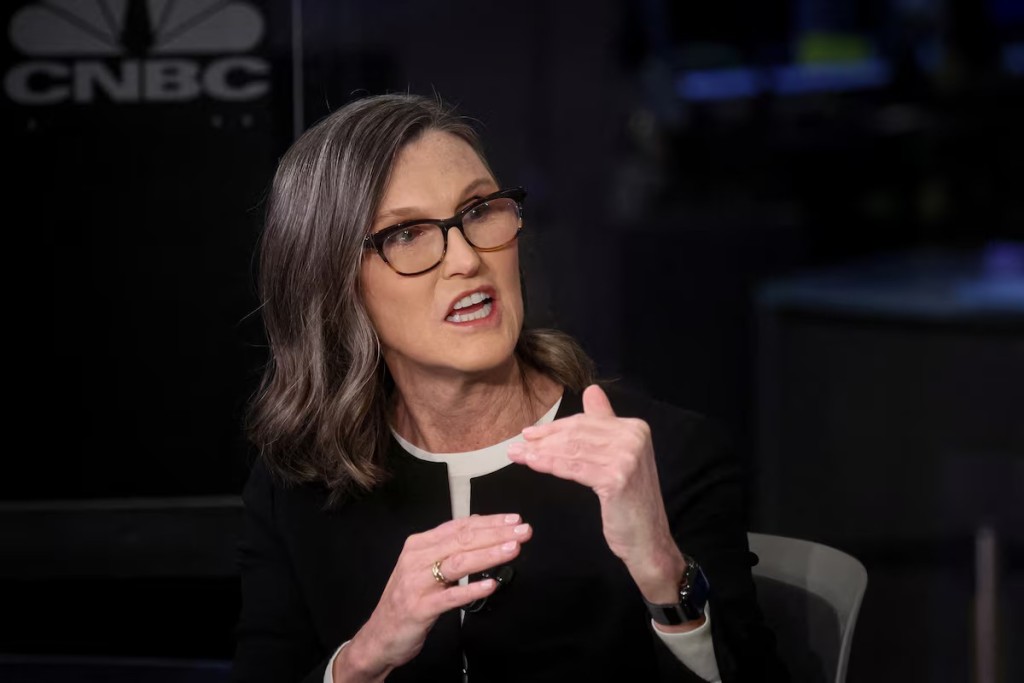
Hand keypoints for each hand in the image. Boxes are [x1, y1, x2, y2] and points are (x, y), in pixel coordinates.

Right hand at [337, 513, 531, 680]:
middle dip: (496, 534)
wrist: (380, 635)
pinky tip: (491, 585)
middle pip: (462, 541)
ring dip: (488, 554)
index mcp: (420, 545)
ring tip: (512, 550)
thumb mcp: (424, 566)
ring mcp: (417, 583)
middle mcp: (417, 559)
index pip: (459, 526)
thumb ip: (448, 547)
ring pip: (457, 563)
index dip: (489, 522)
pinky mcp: (420, 608)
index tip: (514, 519)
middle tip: (523, 531)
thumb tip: (479, 525)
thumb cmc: (407, 599)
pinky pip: (450, 597)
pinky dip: (471, 590)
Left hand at [506, 385, 683, 600]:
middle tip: (517, 446)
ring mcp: (627, 456)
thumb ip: (606, 423)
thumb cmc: (629, 502)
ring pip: (573, 450)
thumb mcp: (619, 457)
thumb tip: (593, 389)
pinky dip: (550, 465)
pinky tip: (533, 464)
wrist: (648, 539)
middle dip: (543, 440)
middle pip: (577, 434)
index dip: (554, 428)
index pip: (585, 423)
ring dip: (541, 452)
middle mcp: (634, 436)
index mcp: (635, 427)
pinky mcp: (617, 477)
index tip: (529, 434)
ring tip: (519, 456)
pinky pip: (574, 468)